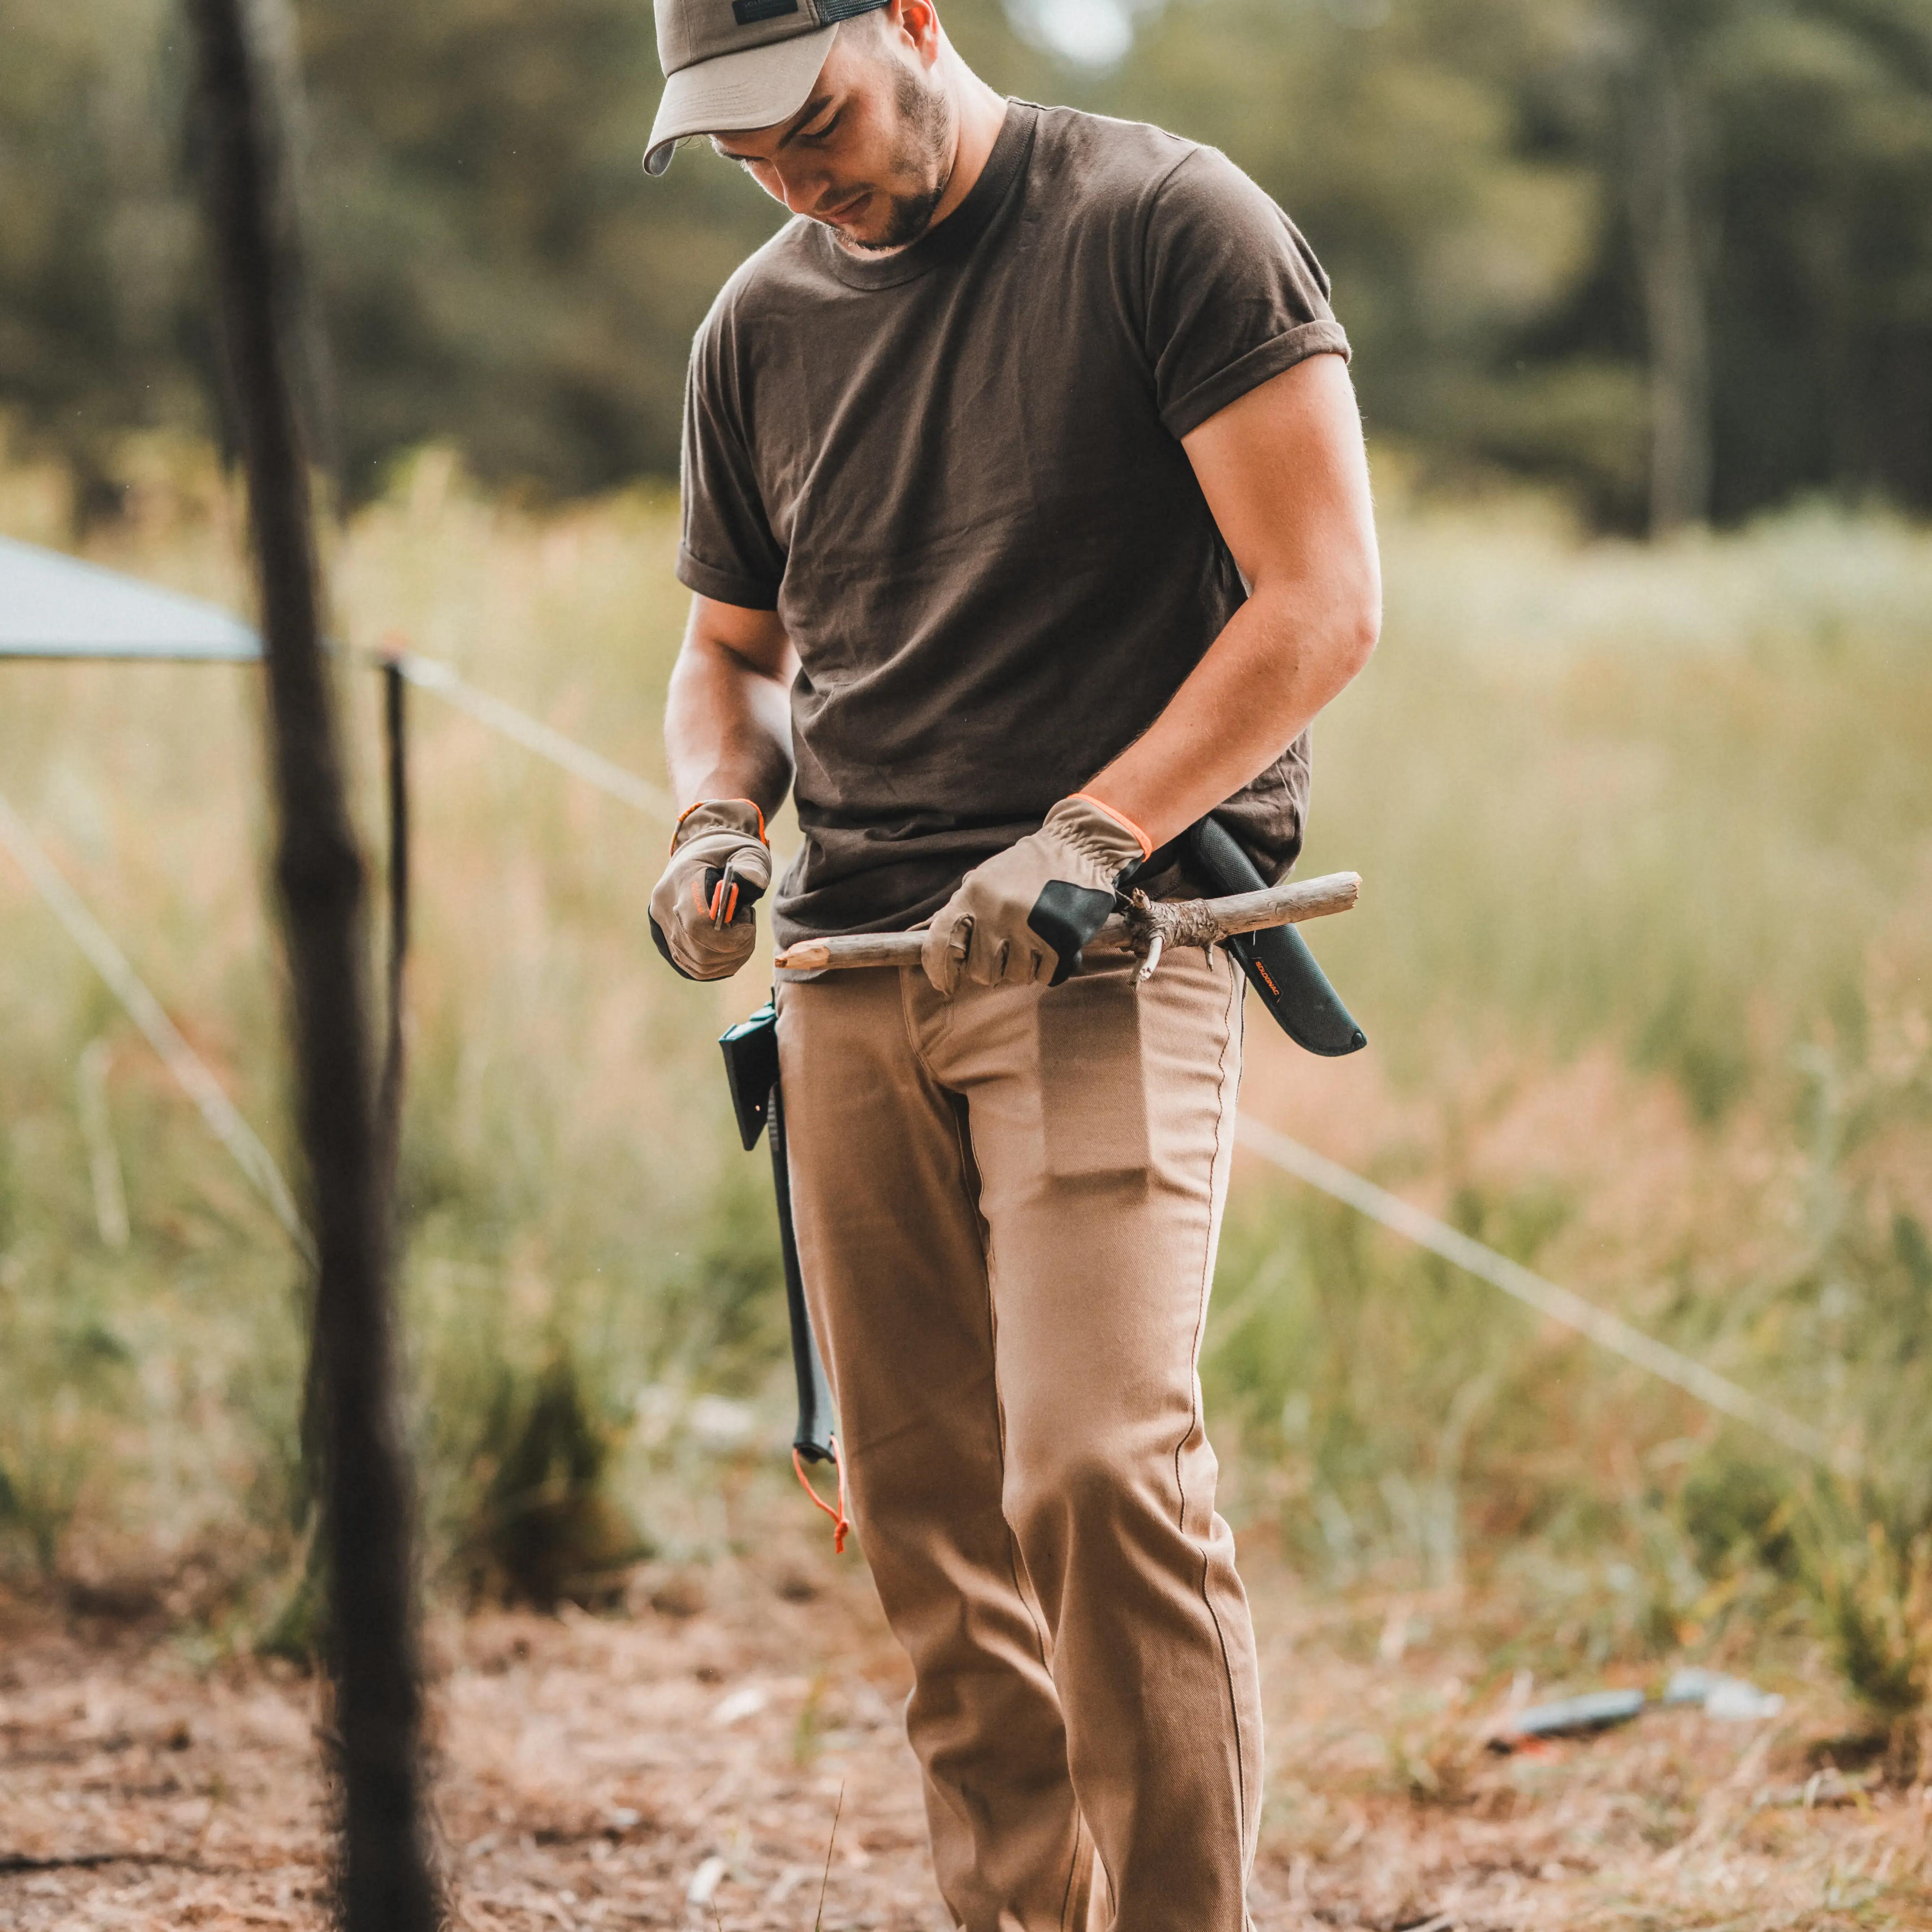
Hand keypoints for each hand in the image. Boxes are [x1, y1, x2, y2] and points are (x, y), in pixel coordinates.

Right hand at [648, 799, 772, 979]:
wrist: (703, 857)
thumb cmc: (729, 854)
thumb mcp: (745, 851)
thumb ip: (752, 867)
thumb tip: (751, 884)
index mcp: (682, 880)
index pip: (697, 923)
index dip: (729, 935)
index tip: (748, 922)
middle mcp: (665, 907)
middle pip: (700, 950)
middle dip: (735, 947)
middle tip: (748, 928)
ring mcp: (664, 927)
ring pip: (699, 964)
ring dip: (731, 959)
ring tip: (742, 934)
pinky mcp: (669, 941)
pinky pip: (695, 967)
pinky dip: (720, 965)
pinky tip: (733, 949)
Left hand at [921, 794, 1150, 993]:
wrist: (1079, 848)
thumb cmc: (1030, 867)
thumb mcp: (988, 878)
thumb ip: (964, 909)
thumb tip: (941, 947)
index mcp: (973, 895)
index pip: (940, 945)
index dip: (940, 972)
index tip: (947, 984)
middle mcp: (997, 912)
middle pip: (980, 972)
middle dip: (993, 969)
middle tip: (1007, 953)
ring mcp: (1030, 928)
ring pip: (1015, 977)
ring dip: (1023, 968)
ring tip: (1033, 942)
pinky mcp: (1061, 940)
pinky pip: (1046, 977)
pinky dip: (1050, 968)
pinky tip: (1053, 945)